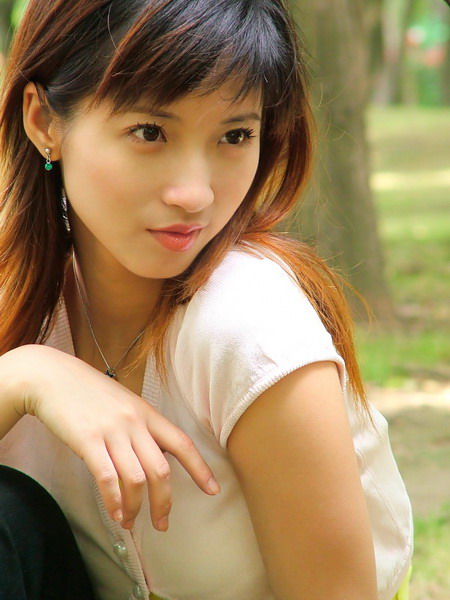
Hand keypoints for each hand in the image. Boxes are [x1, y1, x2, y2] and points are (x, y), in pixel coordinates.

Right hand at [12, 344, 220, 531]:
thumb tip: (158, 456)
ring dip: (136, 507)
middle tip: (161, 524)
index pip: (182, 443)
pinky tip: (114, 513)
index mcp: (147, 413)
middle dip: (164, 503)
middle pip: (161, 470)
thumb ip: (143, 427)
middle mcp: (135, 422)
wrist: (52, 377)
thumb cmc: (89, 393)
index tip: (212, 490)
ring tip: (130, 522)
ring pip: (136, 479)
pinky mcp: (88, 440)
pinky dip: (114, 501)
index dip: (200, 469)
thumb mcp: (125, 403)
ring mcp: (112, 431)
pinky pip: (107, 478)